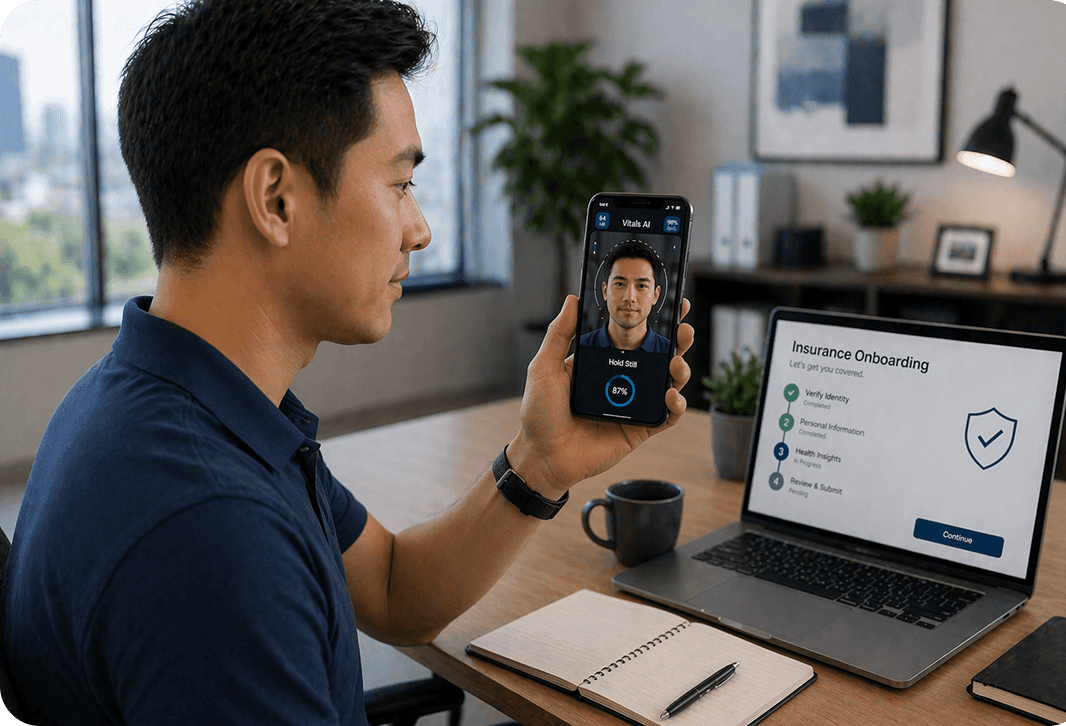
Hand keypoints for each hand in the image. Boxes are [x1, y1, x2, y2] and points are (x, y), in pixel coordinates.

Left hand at [507, 295, 693, 498]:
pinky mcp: (639, 428)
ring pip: (667, 382)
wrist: (543, 455)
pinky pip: (665, 416)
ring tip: (676, 362)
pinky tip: (670, 396)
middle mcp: (621, 379)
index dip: (653, 320)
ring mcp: (633, 404)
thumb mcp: (544, 367)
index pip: (632, 335)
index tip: (668, 303)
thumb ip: (560, 334)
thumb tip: (572, 299)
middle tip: (683, 329)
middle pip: (657, 355)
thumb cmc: (539, 413)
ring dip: (680, 370)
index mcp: (602, 361)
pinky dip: (675, 405)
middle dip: (677, 340)